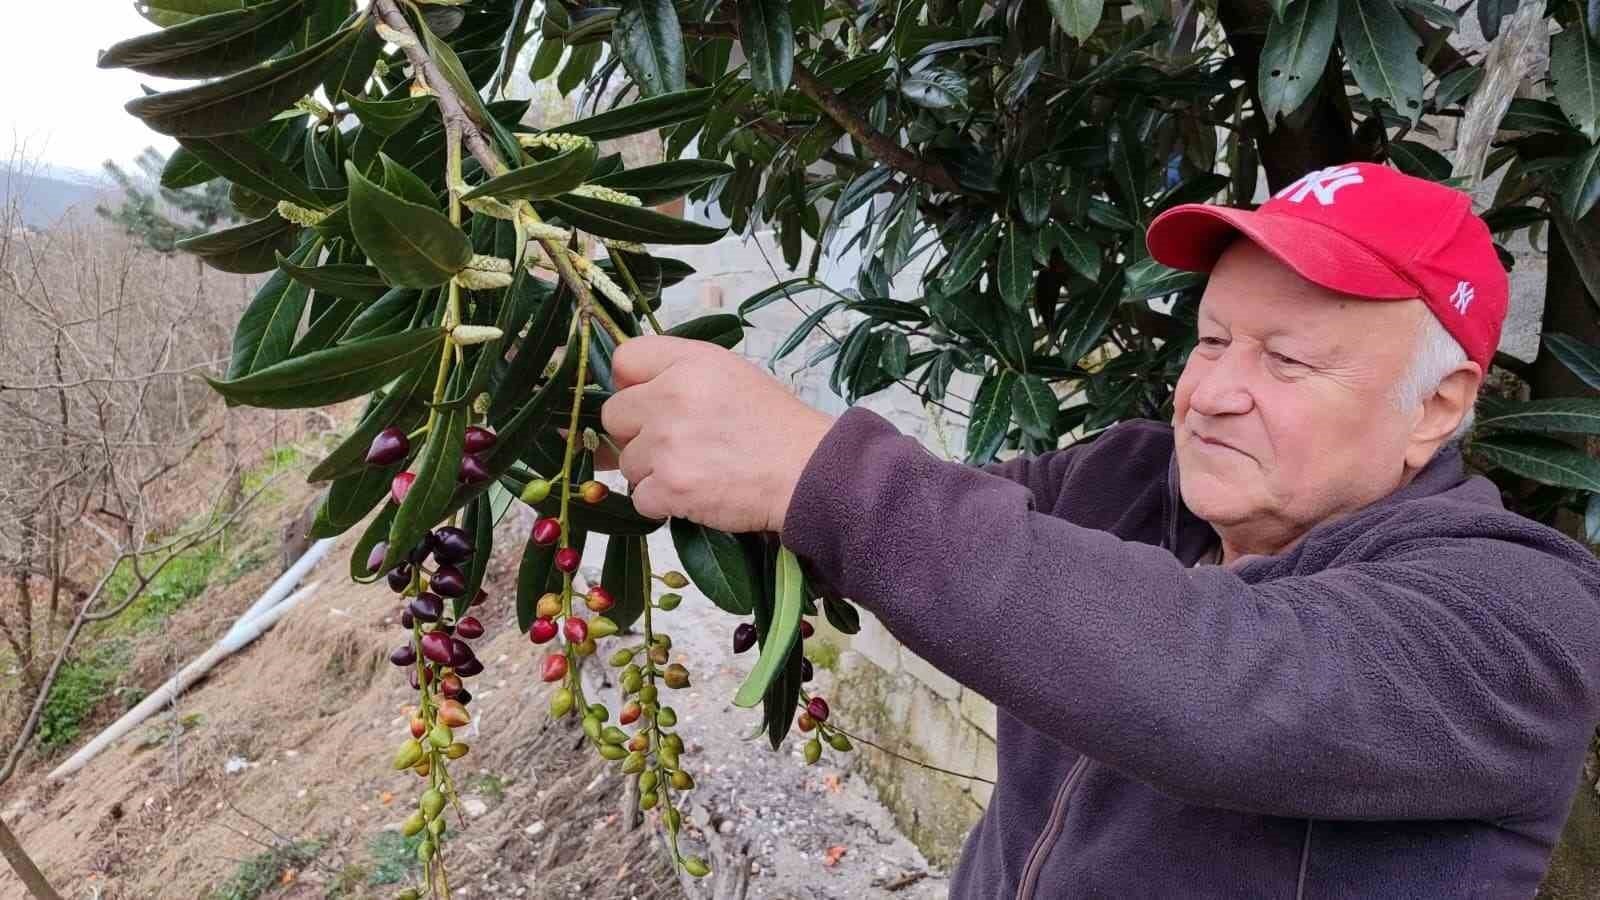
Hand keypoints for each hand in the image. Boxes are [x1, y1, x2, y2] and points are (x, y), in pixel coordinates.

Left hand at [600, 335, 833, 533]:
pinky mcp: (670, 486)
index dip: (632, 384)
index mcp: (688, 363)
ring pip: (627, 462)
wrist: (806, 472)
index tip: (648, 401)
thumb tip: (626, 393)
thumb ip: (678, 372)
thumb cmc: (773, 425)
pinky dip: (663, 502)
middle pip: (614, 415)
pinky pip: (640, 497)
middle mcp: (672, 397)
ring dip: (653, 471)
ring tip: (696, 468)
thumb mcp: (730, 374)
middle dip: (637, 433)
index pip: (624, 360)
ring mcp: (667, 444)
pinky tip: (695, 492)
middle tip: (675, 443)